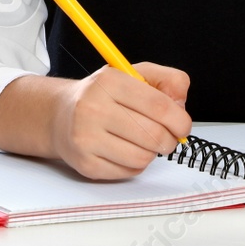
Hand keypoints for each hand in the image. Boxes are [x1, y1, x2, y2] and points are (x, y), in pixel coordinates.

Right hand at [49, 62, 192, 179]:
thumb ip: (167, 80)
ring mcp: (86, 139)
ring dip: (152, 152)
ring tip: (144, 141)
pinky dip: (136, 164)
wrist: (61, 115)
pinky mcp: (86, 164)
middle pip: (153, 134)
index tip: (183, 125)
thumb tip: (181, 105)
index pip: (158, 106)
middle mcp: (93, 108)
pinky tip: (126, 150)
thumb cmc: (103, 95)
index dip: (179, 120)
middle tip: (168, 136)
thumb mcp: (134, 74)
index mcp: (109, 82)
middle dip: (170, 139)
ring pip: (143, 157)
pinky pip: (128, 171)